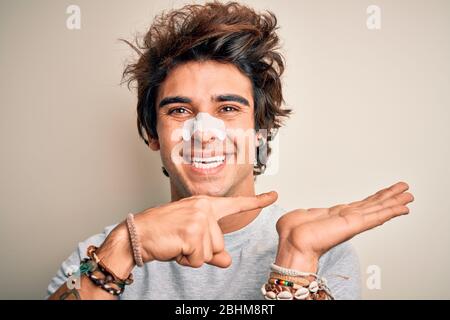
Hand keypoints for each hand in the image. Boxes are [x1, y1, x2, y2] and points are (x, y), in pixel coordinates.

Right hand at [133, 191, 277, 267]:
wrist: (137, 234)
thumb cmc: (163, 233)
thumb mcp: (191, 239)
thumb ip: (212, 250)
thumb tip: (228, 261)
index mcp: (205, 204)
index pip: (235, 204)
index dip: (257, 201)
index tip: (274, 195)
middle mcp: (204, 208)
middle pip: (220, 244)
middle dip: (201, 251)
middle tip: (181, 241)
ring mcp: (199, 219)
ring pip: (211, 253)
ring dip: (193, 256)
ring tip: (177, 243)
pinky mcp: (192, 233)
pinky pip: (200, 259)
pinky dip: (187, 261)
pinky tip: (175, 248)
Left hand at [275, 182, 413, 271]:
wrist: (293, 242)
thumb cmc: (292, 233)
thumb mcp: (301, 216)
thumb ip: (307, 213)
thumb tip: (304, 213)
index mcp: (335, 216)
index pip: (359, 205)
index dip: (374, 199)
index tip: (385, 193)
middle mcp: (347, 219)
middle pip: (373, 205)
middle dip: (389, 197)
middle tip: (405, 190)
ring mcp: (352, 222)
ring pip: (378, 210)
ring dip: (394, 202)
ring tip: (409, 196)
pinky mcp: (354, 225)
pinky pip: (376, 216)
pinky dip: (391, 211)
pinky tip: (403, 207)